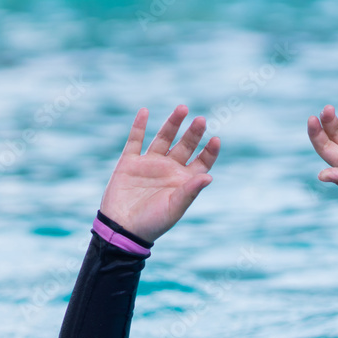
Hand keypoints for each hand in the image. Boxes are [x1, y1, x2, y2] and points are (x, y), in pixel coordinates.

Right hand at [100, 105, 219, 242]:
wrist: (122, 229)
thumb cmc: (152, 223)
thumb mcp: (174, 208)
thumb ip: (190, 192)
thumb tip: (209, 176)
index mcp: (183, 181)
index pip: (201, 161)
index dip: (210, 151)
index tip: (216, 139)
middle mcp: (168, 169)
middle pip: (185, 145)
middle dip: (193, 133)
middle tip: (201, 120)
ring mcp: (149, 164)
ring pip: (163, 138)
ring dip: (173, 123)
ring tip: (183, 108)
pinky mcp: (129, 162)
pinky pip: (135, 140)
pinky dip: (139, 126)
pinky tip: (145, 111)